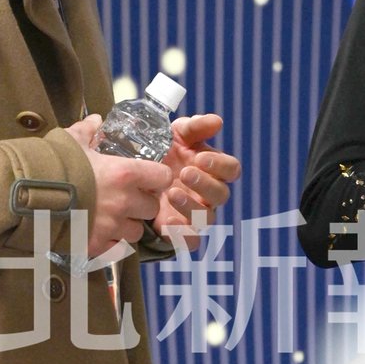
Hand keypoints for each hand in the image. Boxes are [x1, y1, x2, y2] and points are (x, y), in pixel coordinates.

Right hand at [64, 114, 173, 257]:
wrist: (25, 197)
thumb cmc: (52, 166)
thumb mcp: (71, 141)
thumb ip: (87, 130)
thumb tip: (95, 120)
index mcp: (124, 174)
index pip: (162, 178)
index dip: (158, 178)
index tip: (150, 178)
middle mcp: (123, 202)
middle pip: (152, 209)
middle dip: (143, 205)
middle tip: (129, 200)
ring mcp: (110, 227)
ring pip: (136, 233)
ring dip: (128, 226)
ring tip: (114, 219)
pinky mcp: (95, 246)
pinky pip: (115, 249)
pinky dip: (111, 244)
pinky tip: (100, 234)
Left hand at [153, 113, 242, 242]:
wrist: (133, 174)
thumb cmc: (162, 150)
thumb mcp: (176, 134)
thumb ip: (196, 127)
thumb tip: (217, 122)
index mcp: (213, 169)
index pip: (231, 169)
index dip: (220, 165)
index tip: (201, 158)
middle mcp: (208, 193)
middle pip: (221, 195)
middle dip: (205, 184)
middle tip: (185, 173)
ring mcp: (195, 214)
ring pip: (207, 219)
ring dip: (192, 208)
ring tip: (171, 193)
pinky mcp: (179, 231)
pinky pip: (189, 241)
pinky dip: (182, 235)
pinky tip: (166, 221)